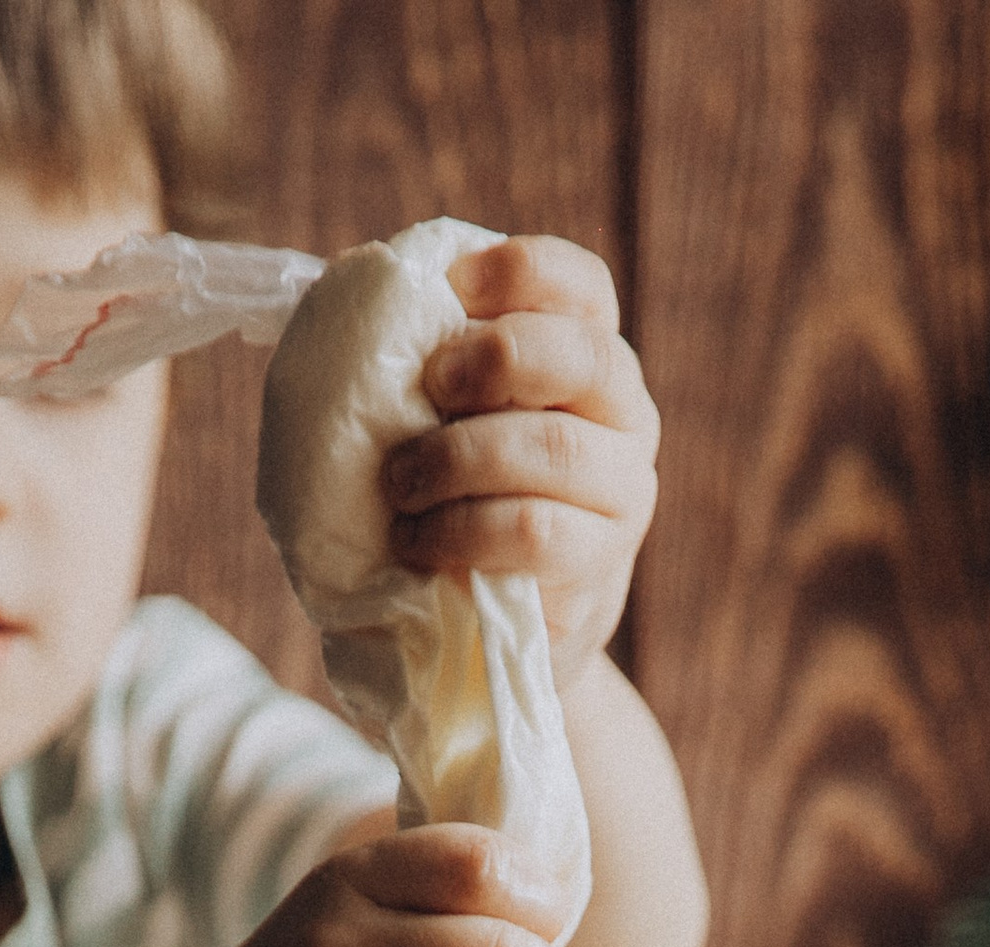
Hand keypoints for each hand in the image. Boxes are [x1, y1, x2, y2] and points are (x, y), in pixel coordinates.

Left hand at [381, 238, 660, 691]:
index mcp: (585, 355)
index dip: (518, 272)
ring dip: (457, 459)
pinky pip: (533, 530)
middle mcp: (624, 416)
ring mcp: (622, 493)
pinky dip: (460, 529)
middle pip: (580, 355)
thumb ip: (424, 355)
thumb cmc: (446, 499)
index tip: (449, 290)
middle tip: (427, 386)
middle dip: (493, 360)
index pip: (581, 286)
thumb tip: (365, 284)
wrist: (480, 630)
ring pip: (554, 447)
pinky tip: (415, 541)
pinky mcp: (599, 568)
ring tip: (399, 485)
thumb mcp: (438, 415)